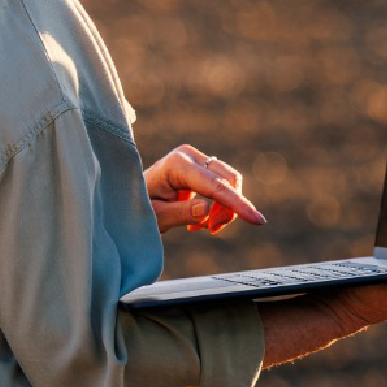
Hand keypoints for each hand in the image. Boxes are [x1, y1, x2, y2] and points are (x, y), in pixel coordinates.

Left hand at [144, 144, 265, 234]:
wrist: (128, 201)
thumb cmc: (137, 209)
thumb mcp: (156, 218)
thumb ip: (181, 213)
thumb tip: (208, 209)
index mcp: (177, 164)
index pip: (215, 186)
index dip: (237, 205)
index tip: (257, 220)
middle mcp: (189, 155)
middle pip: (228, 179)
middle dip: (228, 209)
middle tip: (211, 230)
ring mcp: (196, 158)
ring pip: (229, 182)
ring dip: (224, 208)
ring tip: (203, 226)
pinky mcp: (200, 166)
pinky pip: (223, 185)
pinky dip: (219, 204)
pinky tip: (200, 217)